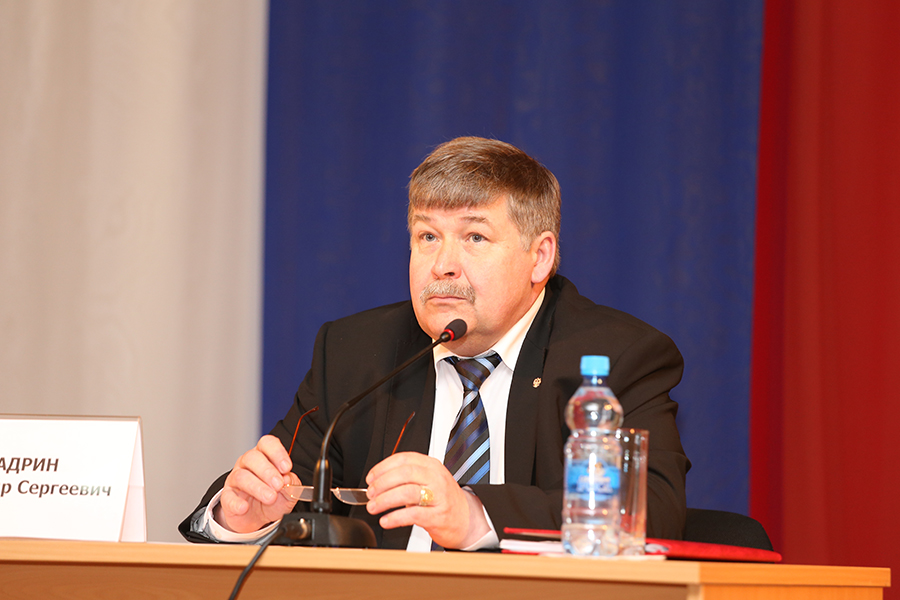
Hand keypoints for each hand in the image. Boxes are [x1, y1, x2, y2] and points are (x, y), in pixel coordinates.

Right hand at [214, 435, 299, 532]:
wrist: (258, 520)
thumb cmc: (273, 499)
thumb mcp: (288, 491)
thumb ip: (291, 483)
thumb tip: (288, 478)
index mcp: (264, 457)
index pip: (267, 444)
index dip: (277, 453)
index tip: (287, 467)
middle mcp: (247, 464)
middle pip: (252, 457)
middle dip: (268, 471)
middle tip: (279, 485)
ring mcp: (235, 480)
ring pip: (241, 476)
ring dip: (257, 487)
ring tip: (271, 498)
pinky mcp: (227, 497)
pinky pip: (228, 497)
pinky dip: (236, 503)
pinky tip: (245, 507)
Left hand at [364, 452, 489, 548]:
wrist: (466, 519)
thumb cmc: (443, 500)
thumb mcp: (429, 480)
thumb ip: (407, 477)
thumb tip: (378, 481)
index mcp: (431, 465)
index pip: (404, 459)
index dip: (383, 467)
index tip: (371, 477)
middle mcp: (436, 478)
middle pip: (404, 473)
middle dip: (382, 483)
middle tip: (370, 493)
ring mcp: (439, 496)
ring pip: (407, 493)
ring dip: (385, 500)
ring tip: (373, 507)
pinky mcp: (438, 516)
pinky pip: (413, 515)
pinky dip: (395, 518)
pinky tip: (386, 521)